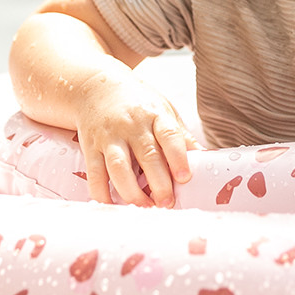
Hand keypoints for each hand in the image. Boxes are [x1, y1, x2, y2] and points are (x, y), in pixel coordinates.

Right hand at [74, 71, 199, 207]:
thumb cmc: (138, 103)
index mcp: (155, 114)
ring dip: (131, 192)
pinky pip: (95, 174)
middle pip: (147, 156)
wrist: (97, 88)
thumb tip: (203, 157)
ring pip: (119, 167)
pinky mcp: (91, 148)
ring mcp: (110, 137)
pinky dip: (102, 193)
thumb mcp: (163, 110)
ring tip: (144, 207)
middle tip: (168, 203)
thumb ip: (180, 135)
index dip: (177, 157)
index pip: (169, 135)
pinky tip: (113, 205)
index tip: (185, 178)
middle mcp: (132, 125)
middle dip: (158, 183)